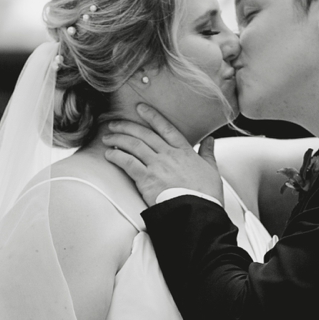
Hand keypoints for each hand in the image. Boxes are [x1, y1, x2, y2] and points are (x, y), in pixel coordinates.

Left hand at [103, 104, 225, 205]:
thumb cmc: (206, 194)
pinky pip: (128, 163)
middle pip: (144, 134)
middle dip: (127, 126)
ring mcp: (157, 166)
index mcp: (184, 151)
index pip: (165, 128)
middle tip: (114, 124)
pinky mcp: (147, 180)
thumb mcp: (211, 170)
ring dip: (118, 139)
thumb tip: (210, 140)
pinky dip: (117, 156)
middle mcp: (168, 155)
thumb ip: (208, 153)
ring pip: (133, 146)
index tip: (140, 108)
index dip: (152, 116)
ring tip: (107, 137)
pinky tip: (109, 154)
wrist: (197, 211)